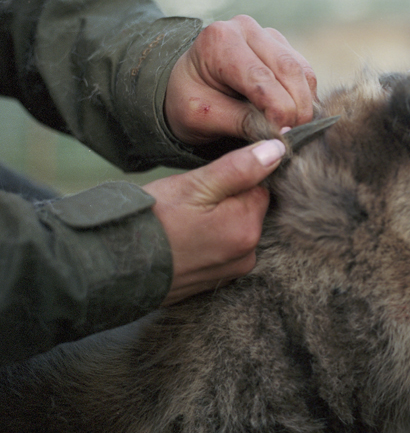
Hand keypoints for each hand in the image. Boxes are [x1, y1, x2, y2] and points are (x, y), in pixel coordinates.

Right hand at [144, 138, 285, 303]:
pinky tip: (183, 238)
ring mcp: (230, 271)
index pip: (259, 188)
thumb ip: (240, 168)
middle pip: (248, 210)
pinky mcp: (214, 281)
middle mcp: (247, 255)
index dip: (235, 177)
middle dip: (225, 200)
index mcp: (247, 228)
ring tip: (183, 221)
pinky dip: (208, 240)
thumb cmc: (149, 222)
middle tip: (189, 202)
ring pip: (234, 229)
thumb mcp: (195, 185)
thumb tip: (278, 150)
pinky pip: (221, 250)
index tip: (208, 181)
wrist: (109, 267)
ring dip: (216, 220)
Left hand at [165, 15, 316, 145]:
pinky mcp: (282, 45)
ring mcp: (267, 34)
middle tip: (296, 138)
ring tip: (295, 129)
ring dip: (305, 104)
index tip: (283, 138)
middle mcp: (246, 28)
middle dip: (298, 108)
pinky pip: (305, 73)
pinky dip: (306, 97)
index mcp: (220, 40)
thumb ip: (242, 123)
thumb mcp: (204, 117)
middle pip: (289, 69)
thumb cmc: (189, 101)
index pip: (261, 78)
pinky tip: (295, 116)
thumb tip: (282, 135)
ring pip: (302, 70)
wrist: (186, 86)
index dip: (278, 111)